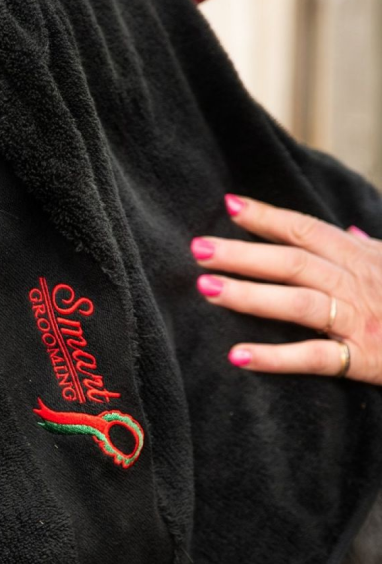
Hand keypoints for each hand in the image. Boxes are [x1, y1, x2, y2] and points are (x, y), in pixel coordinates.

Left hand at [190, 195, 381, 382]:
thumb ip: (369, 249)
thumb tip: (347, 230)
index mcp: (361, 257)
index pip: (306, 229)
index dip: (268, 217)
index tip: (229, 204)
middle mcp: (357, 283)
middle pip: (293, 262)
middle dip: (243, 254)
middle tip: (197, 248)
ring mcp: (360, 321)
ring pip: (299, 303)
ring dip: (250, 296)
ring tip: (206, 290)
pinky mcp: (366, 359)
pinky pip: (316, 358)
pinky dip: (275, 358)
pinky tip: (237, 356)